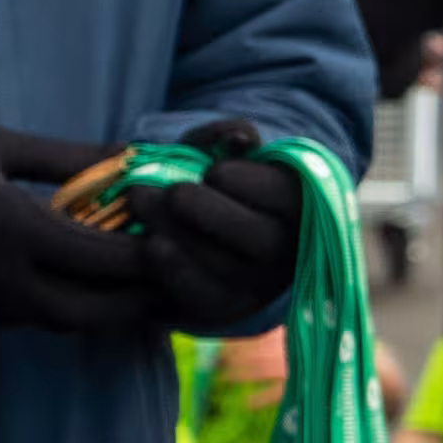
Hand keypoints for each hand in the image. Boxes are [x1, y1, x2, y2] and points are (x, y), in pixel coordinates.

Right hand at [0, 123, 162, 330]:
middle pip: (94, 309)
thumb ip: (68, 156)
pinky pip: (45, 321)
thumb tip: (131, 155)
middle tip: (174, 277)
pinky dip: (81, 311)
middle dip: (139, 299)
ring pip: (71, 323)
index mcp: (13, 231)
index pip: (100, 258)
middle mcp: (6, 277)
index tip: (174, 239)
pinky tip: (101, 288)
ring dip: (113, 310)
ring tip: (147, 285)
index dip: (146, 256)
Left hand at [130, 119, 308, 335]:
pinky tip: (151, 244)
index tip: (215, 172)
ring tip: (143, 204)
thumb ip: (225, 137)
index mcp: (299, 207)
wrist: (191, 225)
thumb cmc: (210, 181)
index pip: (288, 199)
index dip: (251, 186)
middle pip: (264, 240)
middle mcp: (289, 251)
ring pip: (231, 269)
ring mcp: (258, 284)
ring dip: (183, 237)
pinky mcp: (224, 306)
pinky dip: (175, 271)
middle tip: (172, 192)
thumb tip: (242, 136)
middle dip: (211, 213)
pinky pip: (204, 297)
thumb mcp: (216, 152)